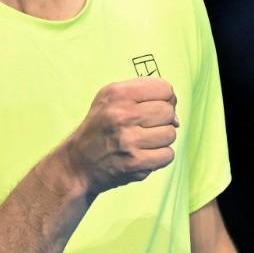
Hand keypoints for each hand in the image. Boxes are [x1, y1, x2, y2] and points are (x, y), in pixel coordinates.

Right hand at [61, 78, 178, 195]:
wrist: (77, 164)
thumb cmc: (99, 127)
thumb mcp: (111, 97)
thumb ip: (143, 94)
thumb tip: (176, 113)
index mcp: (118, 94)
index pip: (164, 88)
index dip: (165, 98)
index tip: (155, 106)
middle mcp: (122, 115)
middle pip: (168, 112)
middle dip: (163, 120)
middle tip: (147, 126)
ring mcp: (129, 140)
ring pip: (170, 134)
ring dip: (161, 139)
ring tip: (143, 141)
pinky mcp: (135, 163)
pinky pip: (168, 155)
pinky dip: (160, 157)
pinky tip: (144, 154)